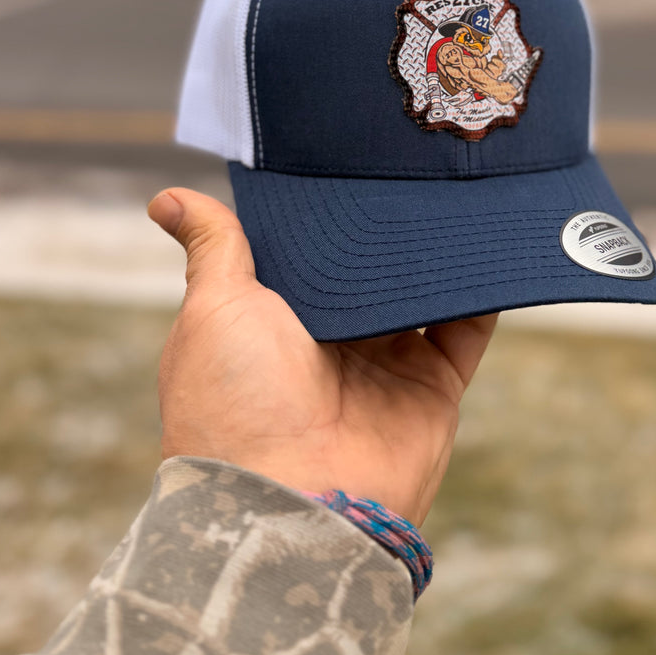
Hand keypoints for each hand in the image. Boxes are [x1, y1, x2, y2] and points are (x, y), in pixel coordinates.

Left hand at [148, 188, 496, 524]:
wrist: (294, 501)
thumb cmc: (237, 401)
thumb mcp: (213, 308)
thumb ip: (216, 248)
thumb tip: (167, 199)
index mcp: (273, 320)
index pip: (306, 250)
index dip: (323, 207)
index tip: (347, 153)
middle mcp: (331, 341)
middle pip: (369, 267)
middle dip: (386, 222)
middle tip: (411, 156)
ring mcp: (386, 365)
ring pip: (421, 288)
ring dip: (437, 247)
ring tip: (453, 184)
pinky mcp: (433, 387)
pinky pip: (468, 327)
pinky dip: (484, 289)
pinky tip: (488, 236)